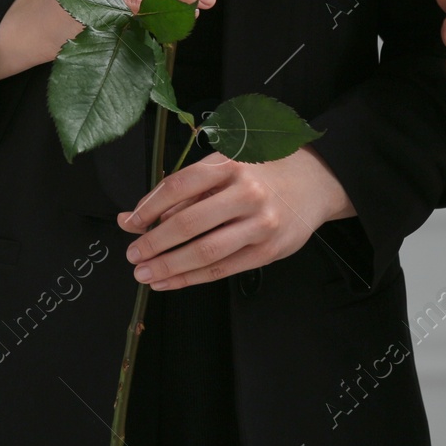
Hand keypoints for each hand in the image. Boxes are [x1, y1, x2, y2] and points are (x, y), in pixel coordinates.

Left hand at [115, 147, 354, 290]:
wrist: (315, 180)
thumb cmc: (260, 170)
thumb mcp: (224, 164)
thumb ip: (184, 189)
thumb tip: (137, 217)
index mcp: (228, 164)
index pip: (178, 186)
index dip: (148, 207)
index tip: (130, 222)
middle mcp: (245, 192)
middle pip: (188, 223)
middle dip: (154, 242)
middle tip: (132, 254)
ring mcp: (260, 224)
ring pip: (205, 251)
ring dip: (169, 266)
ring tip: (144, 273)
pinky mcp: (268, 250)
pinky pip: (222, 268)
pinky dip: (191, 278)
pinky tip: (170, 281)